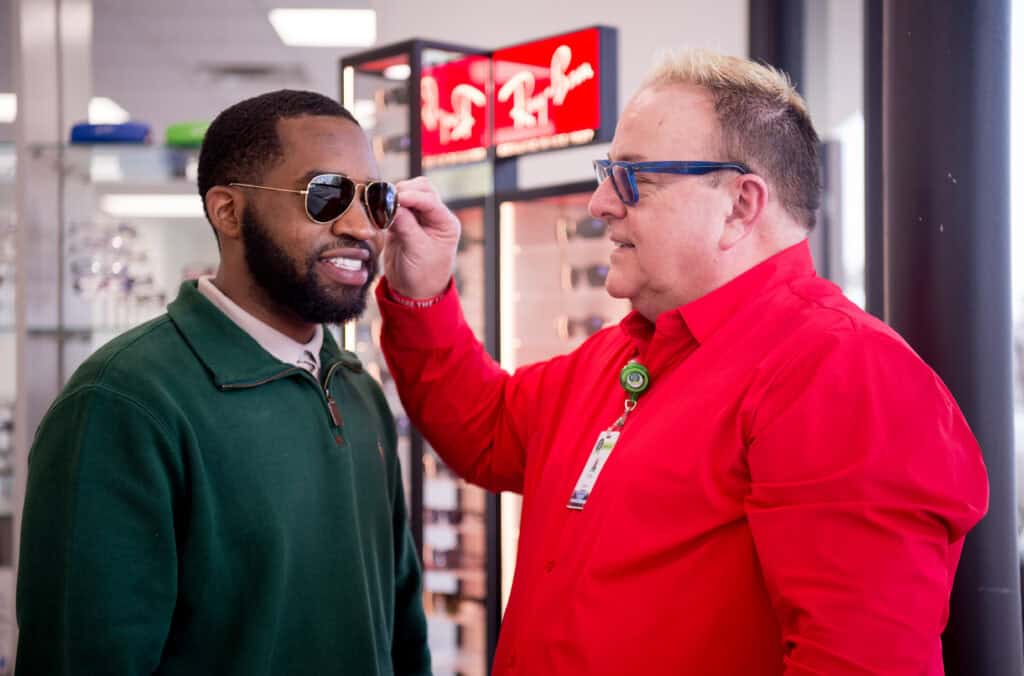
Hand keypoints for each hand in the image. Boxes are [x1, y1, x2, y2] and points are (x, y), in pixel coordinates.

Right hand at [383, 176, 460, 298]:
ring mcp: (418, 218)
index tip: (397, 198)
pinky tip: (378, 213)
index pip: (430, 200)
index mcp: (445, 223)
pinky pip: (394, 206)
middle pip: (421, 189)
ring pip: (408, 194)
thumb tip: (393, 205)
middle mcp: (434, 217)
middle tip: (388, 200)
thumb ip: (406, 226)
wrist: (414, 292)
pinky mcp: (402, 222)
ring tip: (382, 207)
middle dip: (404, 191)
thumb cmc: (423, 275)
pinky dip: (386, 206)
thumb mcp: (417, 251)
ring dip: (395, 197)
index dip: (413, 197)